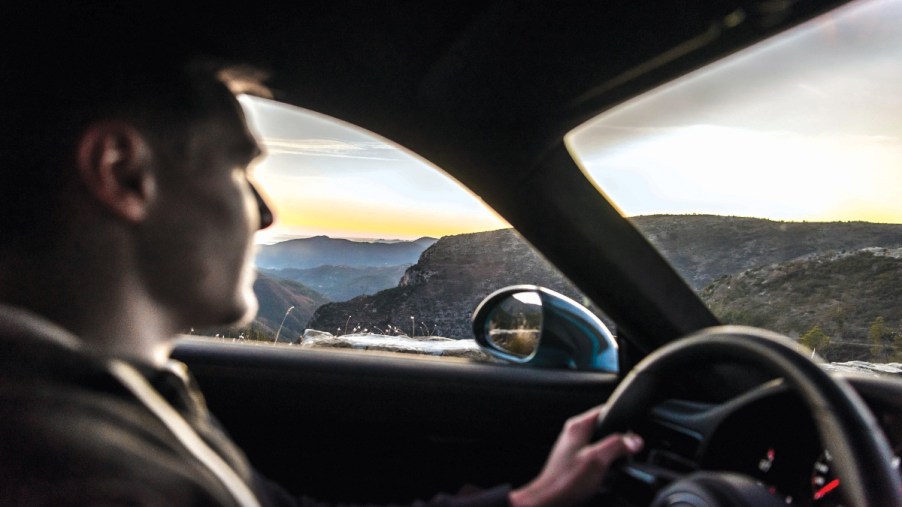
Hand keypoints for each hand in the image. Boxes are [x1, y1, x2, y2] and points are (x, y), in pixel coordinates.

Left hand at [509, 406, 642, 506]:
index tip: (634, 431)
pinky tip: (607, 477)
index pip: (605, 410)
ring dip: (613, 455)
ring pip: (602, 445)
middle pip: (605, 429)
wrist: (549, 501)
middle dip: (619, 440)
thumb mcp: (597, 460)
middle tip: (628, 452)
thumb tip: (635, 440)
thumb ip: (617, 446)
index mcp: (578, 426)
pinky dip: (605, 465)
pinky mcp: (575, 463)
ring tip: (617, 466)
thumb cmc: (565, 481)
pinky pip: (597, 459)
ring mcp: (574, 449)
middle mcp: (574, 434)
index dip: (622, 418)